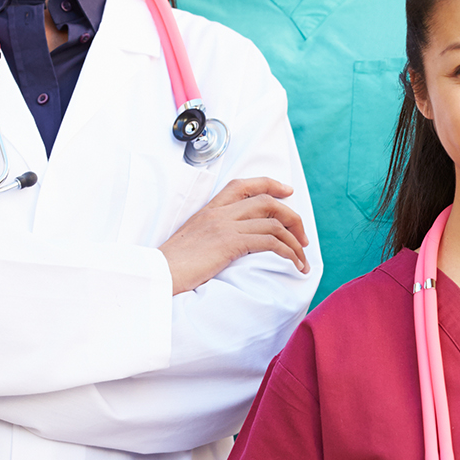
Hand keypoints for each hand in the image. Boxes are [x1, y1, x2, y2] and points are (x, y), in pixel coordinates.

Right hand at [159, 177, 308, 294]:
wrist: (156, 275)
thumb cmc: (172, 265)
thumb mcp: (192, 239)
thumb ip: (212, 232)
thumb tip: (233, 241)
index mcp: (209, 209)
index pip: (243, 185)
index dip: (270, 184)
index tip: (287, 191)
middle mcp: (220, 213)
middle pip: (268, 202)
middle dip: (293, 218)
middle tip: (303, 237)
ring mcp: (225, 226)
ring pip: (274, 223)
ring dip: (295, 241)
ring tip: (303, 258)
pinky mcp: (230, 243)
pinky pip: (271, 242)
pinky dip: (289, 252)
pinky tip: (294, 263)